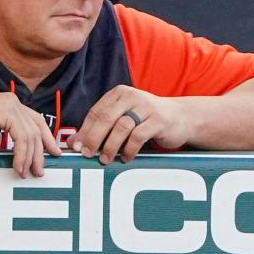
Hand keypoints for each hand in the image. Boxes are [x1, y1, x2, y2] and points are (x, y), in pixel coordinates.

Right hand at [0, 93, 61, 177]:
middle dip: (41, 151)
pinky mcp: (5, 113)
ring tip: (27, 173)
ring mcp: (10, 105)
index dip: (45, 138)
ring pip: (31, 135)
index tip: (52, 153)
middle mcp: (13, 101)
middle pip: (37, 128)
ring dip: (31, 157)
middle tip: (41, 170)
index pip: (35, 120)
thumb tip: (0, 147)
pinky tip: (18, 167)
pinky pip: (22, 138)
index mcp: (9, 103)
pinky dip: (21, 155)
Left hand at [67, 85, 190, 162]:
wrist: (181, 117)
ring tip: (105, 160)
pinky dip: (129, 149)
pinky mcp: (159, 119)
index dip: (84, 130)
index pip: (96, 111)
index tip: (76, 147)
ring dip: (111, 146)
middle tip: (87, 154)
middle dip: (93, 138)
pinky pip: (139, 136)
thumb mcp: (122, 120)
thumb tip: (72, 143)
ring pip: (121, 127)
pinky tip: (126, 158)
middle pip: (106, 118)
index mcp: (119, 94)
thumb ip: (99, 128)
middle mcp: (131, 96)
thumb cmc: (146, 120)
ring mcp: (146, 106)